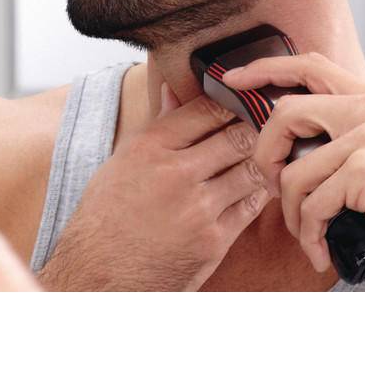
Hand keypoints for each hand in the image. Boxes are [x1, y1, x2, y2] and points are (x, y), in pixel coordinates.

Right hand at [39, 85, 269, 290]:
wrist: (100, 273)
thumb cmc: (107, 213)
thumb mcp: (123, 160)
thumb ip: (157, 125)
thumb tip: (175, 92)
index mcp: (149, 147)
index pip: (205, 110)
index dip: (228, 102)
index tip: (238, 102)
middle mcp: (175, 173)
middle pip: (236, 136)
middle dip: (253, 129)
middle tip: (263, 125)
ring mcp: (198, 208)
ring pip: (250, 169)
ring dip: (259, 160)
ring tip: (264, 154)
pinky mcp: (213, 240)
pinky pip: (251, 205)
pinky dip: (258, 192)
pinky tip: (255, 185)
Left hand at [223, 53, 364, 286]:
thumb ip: (344, 133)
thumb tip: (287, 140)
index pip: (310, 66)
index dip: (266, 68)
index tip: (234, 80)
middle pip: (285, 114)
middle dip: (265, 154)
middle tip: (271, 185)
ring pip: (293, 170)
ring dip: (290, 210)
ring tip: (304, 231)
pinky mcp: (364, 172)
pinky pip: (311, 203)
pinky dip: (309, 232)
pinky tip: (318, 249)